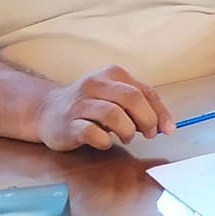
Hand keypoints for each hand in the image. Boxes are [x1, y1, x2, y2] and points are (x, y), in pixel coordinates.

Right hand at [36, 65, 174, 150]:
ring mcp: (79, 103)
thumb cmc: (89, 105)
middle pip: (132, 98)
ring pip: (113, 114)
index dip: (160, 111)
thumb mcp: (115, 97)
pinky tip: (105, 141)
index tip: (167, 128)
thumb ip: (139, 105)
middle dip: (146, 119)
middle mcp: (95, 84)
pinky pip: (92, 132)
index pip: (144, 91)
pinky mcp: (68, 123)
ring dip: (127, 130)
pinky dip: (104, 140)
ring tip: (126, 138)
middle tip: (148, 134)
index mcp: (112, 74)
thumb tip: (163, 125)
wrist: (47, 111)